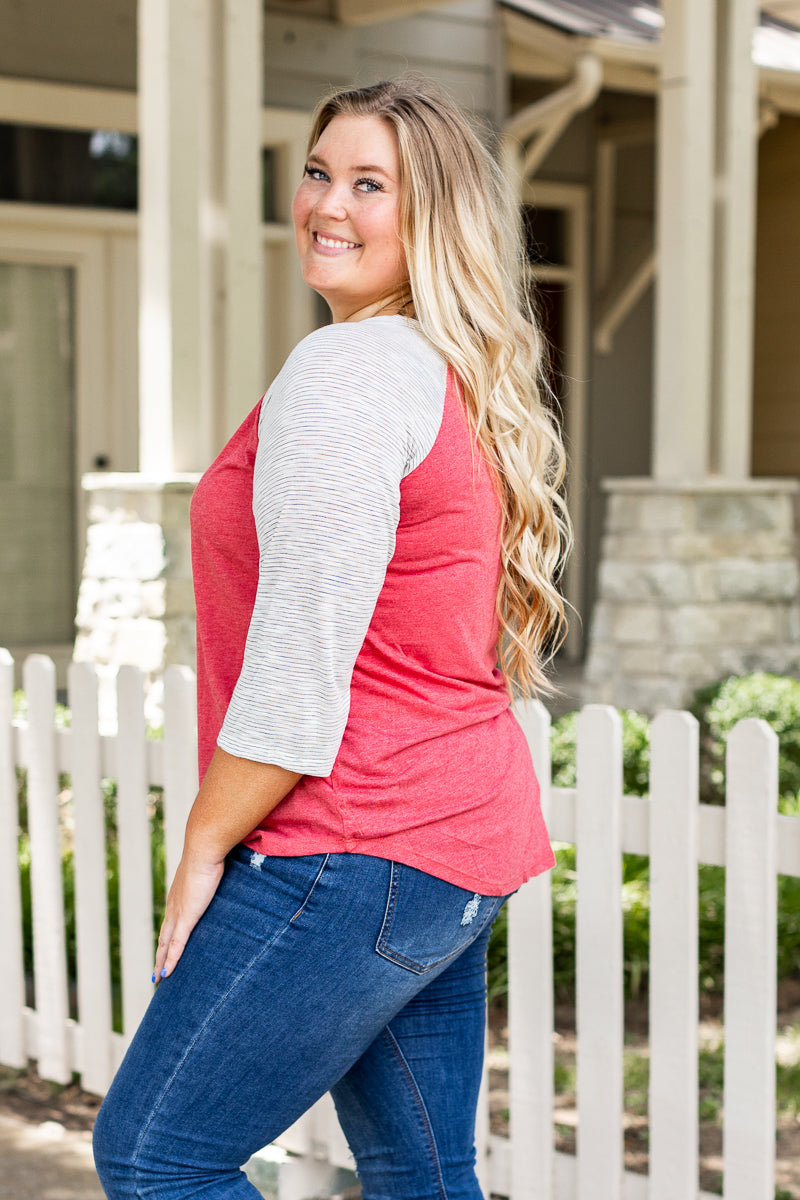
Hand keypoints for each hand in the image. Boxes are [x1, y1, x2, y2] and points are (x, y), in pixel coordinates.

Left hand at [153, 854, 224, 981]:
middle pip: (162, 937)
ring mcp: (178, 913)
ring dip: (161, 962)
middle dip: (159, 955)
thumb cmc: (210, 854)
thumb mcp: (209, 868)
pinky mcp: (186, 918)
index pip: (169, 921)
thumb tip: (222, 872)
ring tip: (158, 978)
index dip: (165, 937)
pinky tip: (166, 973)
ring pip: (165, 945)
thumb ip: (211, 875)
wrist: (204, 850)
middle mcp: (173, 906)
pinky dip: (170, 960)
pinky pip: (176, 945)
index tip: (163, 949)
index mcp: (178, 895)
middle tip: (156, 972)